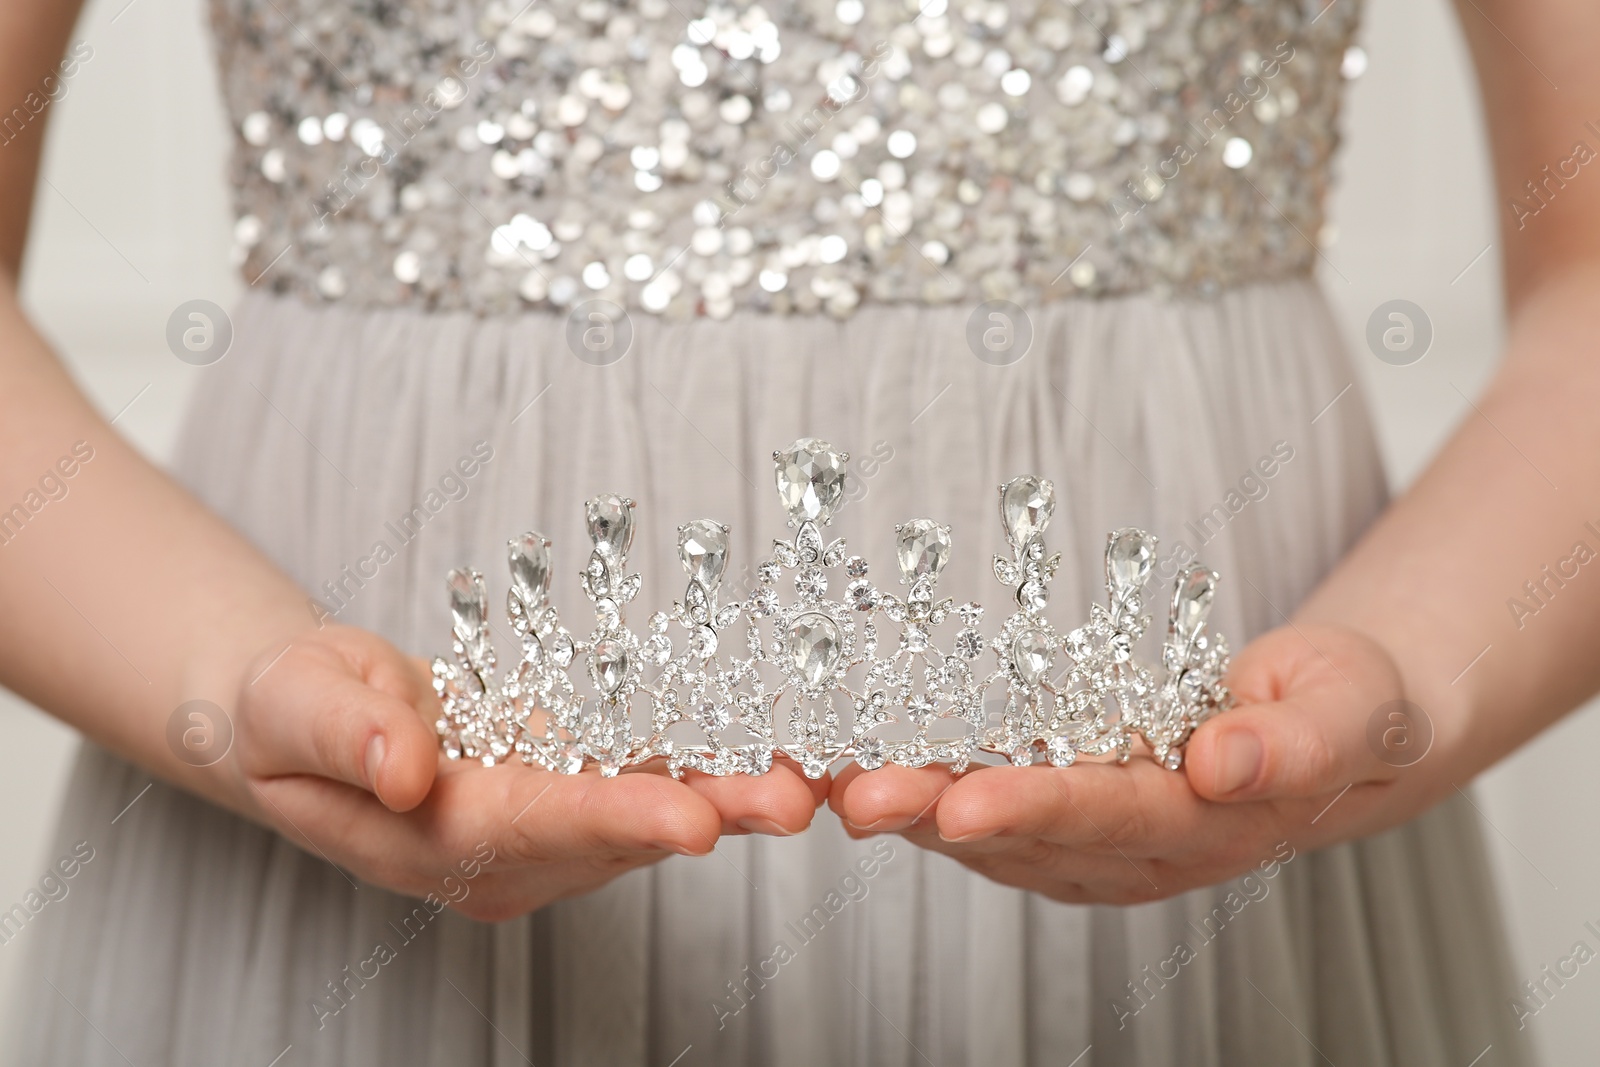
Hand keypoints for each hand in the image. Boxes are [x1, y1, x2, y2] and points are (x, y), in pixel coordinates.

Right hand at [224, 625, 826, 920]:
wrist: (319, 718)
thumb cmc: (291, 710)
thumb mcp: (293, 705)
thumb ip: (346, 736)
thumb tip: (403, 770)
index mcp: (433, 839)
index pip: (534, 830)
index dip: (614, 819)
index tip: (692, 817)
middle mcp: (504, 854)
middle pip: (613, 834)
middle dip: (707, 814)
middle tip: (792, 800)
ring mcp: (545, 832)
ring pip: (646, 813)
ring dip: (730, 796)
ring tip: (810, 778)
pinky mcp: (571, 794)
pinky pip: (647, 781)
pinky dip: (712, 767)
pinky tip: (776, 750)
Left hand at [827, 624, 1450, 903]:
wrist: (1335, 729)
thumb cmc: (1347, 709)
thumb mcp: (1350, 709)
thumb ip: (1296, 742)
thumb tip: (1223, 762)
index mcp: (1206, 827)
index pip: (1106, 817)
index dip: (1032, 808)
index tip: (960, 799)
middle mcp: (1136, 851)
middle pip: (1022, 834)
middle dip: (933, 813)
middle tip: (853, 793)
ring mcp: (1094, 844)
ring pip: (985, 831)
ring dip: (906, 807)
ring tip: (827, 778)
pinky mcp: (1065, 820)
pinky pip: (982, 808)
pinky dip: (920, 789)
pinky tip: (862, 765)